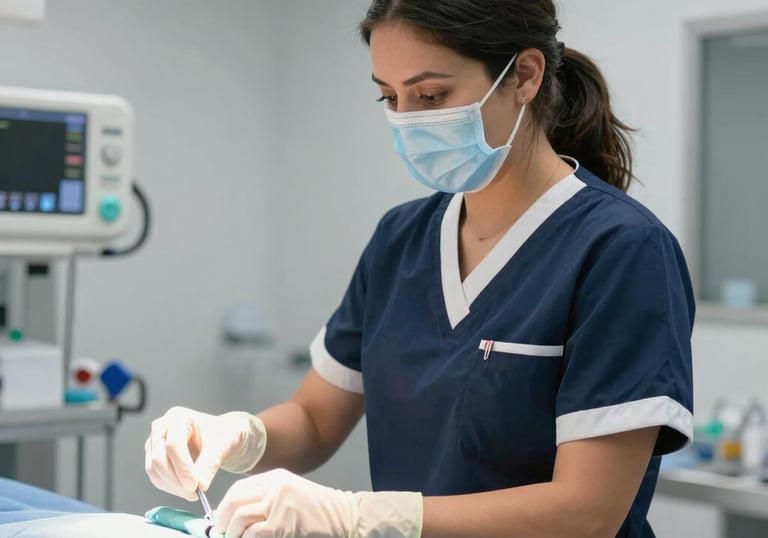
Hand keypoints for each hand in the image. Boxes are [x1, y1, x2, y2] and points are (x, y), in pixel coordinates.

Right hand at [144, 406, 266, 499]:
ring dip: (172, 486)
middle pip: (159, 458)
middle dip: (176, 480)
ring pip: (154, 469)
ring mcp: (154, 442)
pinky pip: (155, 475)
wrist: (220, 436)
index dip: (183, 468)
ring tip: (193, 493)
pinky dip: (169, 486)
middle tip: (194, 494)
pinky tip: (185, 490)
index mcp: (178, 417)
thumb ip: (209, 465)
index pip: (174, 445)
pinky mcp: (153, 456)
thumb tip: (200, 487)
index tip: (194, 486)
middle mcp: (162, 427)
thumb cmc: (221, 435)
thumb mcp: (220, 447)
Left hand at [211, 468, 421, 537]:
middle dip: (223, 520)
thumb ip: (266, 498)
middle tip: (222, 533)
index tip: (220, 520)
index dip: (224, 506)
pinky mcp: (282, 524)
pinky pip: (253, 534)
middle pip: (234, 501)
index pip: (238, 488)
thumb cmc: (317, 509)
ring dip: (232, 533)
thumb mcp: (290, 493)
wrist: (343, 516)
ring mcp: (278, 504)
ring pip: (240, 518)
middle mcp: (274, 487)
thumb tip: (236, 514)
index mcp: (274, 478)